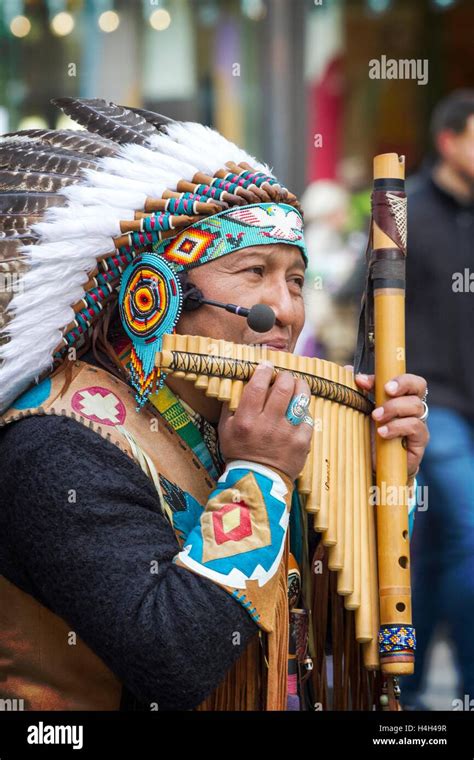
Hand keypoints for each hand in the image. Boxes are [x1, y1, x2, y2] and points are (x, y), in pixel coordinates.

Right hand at [218, 362, 312, 481]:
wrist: (257, 481)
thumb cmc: (239, 452)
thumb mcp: (226, 429)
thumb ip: (231, 405)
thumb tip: (240, 382)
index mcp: (246, 420)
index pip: (257, 386)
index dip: (264, 371)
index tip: (267, 366)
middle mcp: (267, 425)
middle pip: (283, 387)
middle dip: (285, 376)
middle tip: (284, 376)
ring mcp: (287, 434)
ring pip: (300, 399)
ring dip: (300, 387)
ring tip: (297, 385)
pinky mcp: (302, 442)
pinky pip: (308, 418)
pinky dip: (304, 412)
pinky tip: (299, 411)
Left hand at [350, 370, 428, 478]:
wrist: (374, 466)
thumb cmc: (369, 435)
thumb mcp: (361, 411)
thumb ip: (357, 391)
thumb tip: (347, 369)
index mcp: (401, 396)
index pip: (405, 377)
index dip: (389, 376)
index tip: (363, 381)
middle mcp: (413, 407)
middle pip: (418, 385)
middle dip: (401, 384)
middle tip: (385, 390)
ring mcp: (419, 423)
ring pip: (415, 405)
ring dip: (393, 408)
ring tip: (376, 417)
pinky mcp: (420, 441)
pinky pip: (415, 426)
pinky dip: (397, 427)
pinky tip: (382, 432)